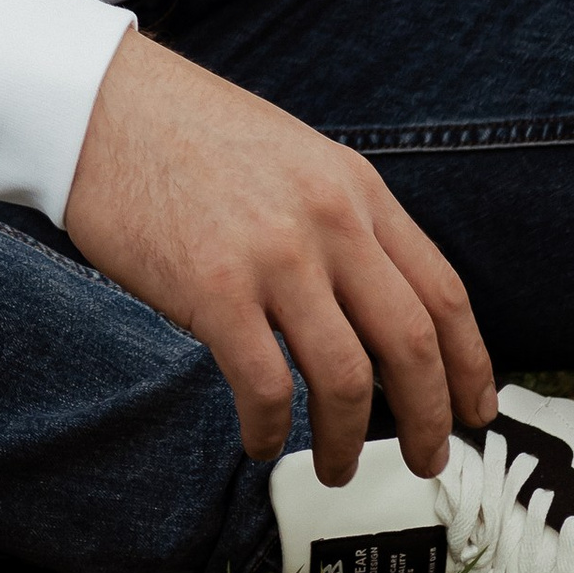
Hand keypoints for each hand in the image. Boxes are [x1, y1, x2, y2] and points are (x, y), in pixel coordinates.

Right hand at [62, 30, 497, 485]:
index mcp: (357, 190)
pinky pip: (266, 385)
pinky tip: (260, 441)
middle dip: (429, 418)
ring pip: (347, 378)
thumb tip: (368, 306)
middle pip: (412, 344)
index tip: (475, 409)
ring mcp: (275, 257)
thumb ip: (339, 221)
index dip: (469, 365)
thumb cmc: (185, 132)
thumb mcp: (294, 158)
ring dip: (347, 440)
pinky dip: (270, 430)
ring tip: (334, 467)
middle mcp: (331, 222)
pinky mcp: (214, 288)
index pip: (442, 293)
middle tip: (426, 460)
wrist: (98, 104)